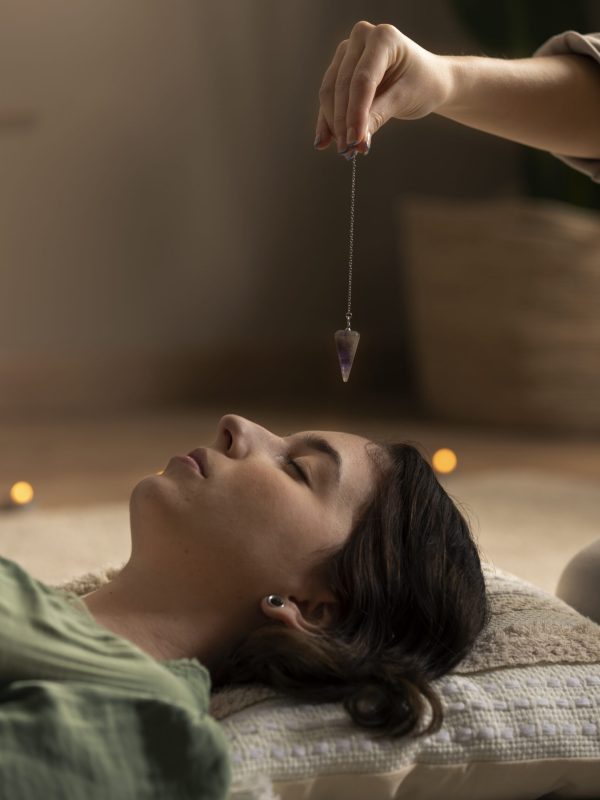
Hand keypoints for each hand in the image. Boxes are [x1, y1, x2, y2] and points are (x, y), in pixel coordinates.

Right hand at [315, 21, 452, 155]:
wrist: (427, 79)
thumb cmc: (422, 84)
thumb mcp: (405, 98)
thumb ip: (378, 115)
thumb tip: (355, 140)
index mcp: (384, 38)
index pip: (362, 80)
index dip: (355, 113)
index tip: (354, 141)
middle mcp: (362, 37)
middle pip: (343, 85)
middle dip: (343, 122)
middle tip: (347, 150)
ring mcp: (348, 51)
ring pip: (330, 91)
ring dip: (333, 123)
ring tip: (342, 149)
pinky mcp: (339, 66)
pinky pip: (329, 96)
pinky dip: (327, 120)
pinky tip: (323, 141)